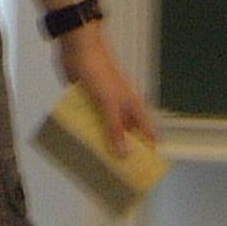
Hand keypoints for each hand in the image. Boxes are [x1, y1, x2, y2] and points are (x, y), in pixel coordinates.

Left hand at [58, 26, 156, 156]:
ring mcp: (102, 106)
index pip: (146, 130)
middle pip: (124, 134)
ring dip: (100, 143)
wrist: (78, 49)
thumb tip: (123, 154)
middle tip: (116, 175)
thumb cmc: (99, 71)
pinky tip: (77, 147)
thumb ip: (115, 128)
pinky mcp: (87, 102)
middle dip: (122, 151)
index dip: (149, 148)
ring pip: (105, 130)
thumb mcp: (108, 103)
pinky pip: (88, 123)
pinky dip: (84, 133)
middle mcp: (119, 107)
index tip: (147, 169)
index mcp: (131, 105)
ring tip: (95, 166)